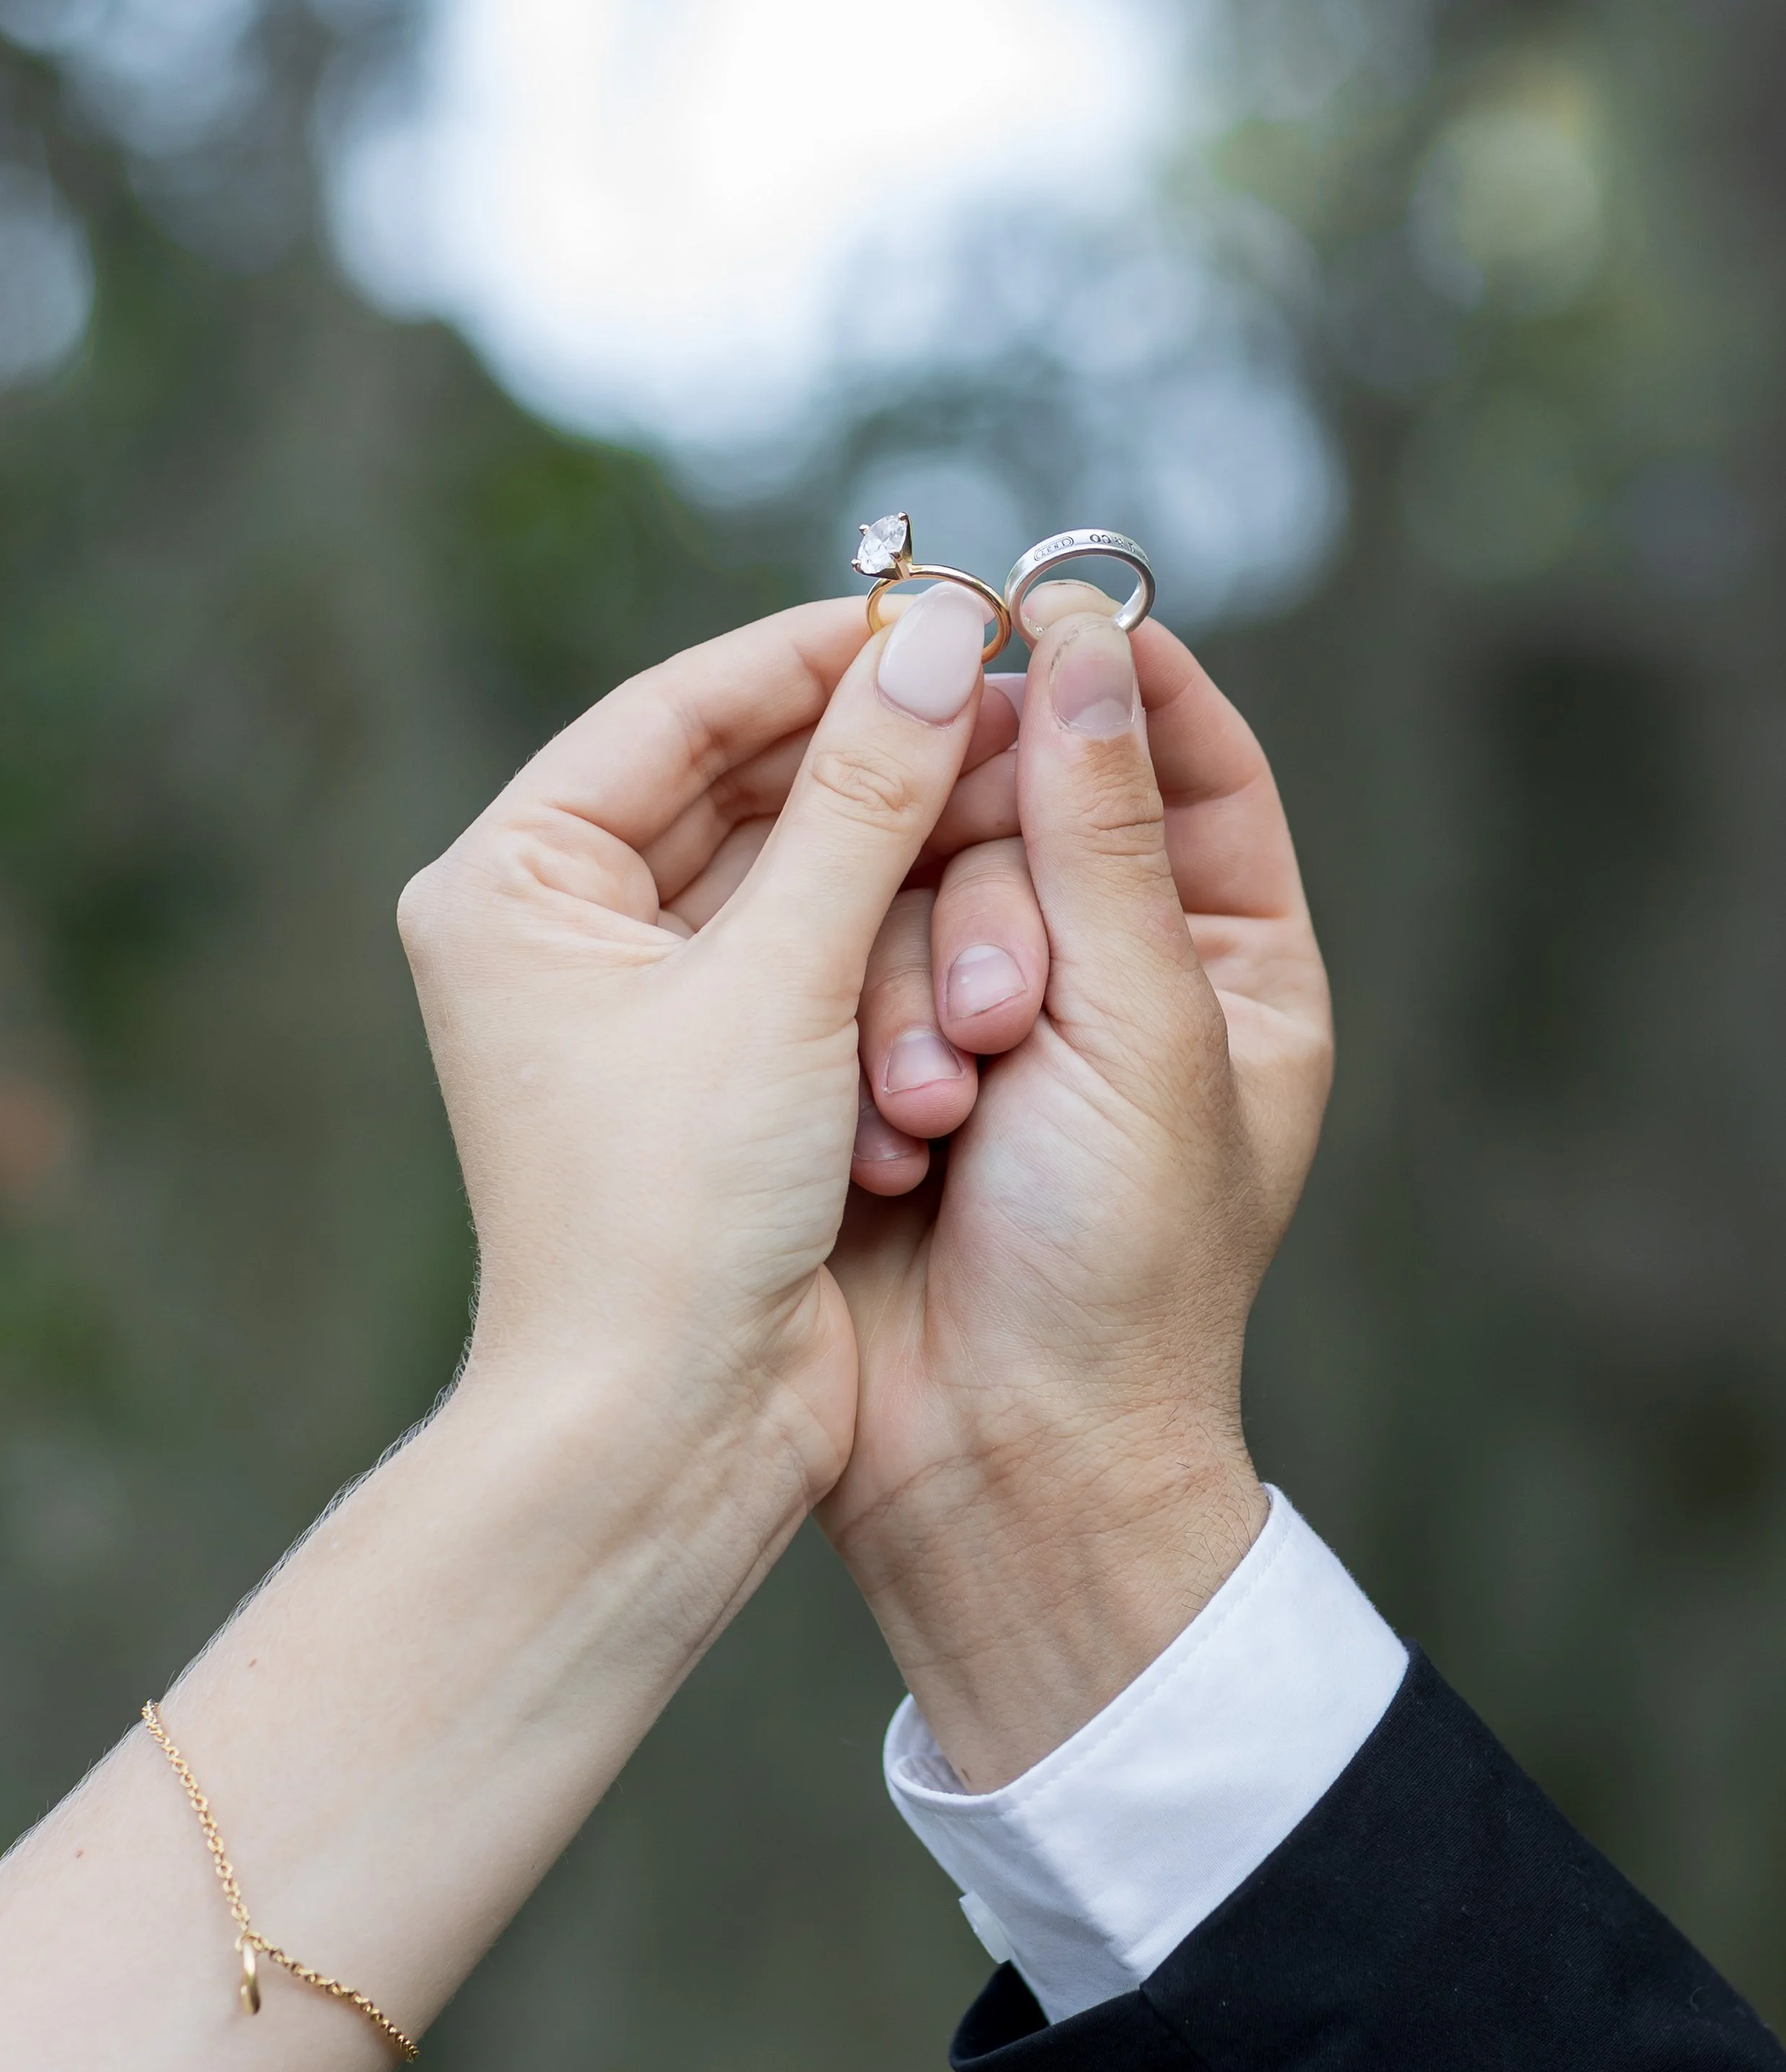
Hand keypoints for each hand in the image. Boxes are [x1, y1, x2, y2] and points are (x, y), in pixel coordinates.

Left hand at [399, 583, 1000, 1620]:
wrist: (666, 1433)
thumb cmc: (674, 1213)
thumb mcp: (780, 982)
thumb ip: (864, 802)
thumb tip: (939, 641)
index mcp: (513, 882)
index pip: (677, 709)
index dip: (818, 654)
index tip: (948, 613)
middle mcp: (560, 929)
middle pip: (739, 782)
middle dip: (874, 755)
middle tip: (1008, 701)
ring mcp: (637, 1004)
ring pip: (792, 873)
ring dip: (892, 864)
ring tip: (1006, 811)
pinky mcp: (713, 1073)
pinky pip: (816, 963)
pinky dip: (886, 953)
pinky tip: (971, 924)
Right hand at [817, 588, 1333, 1789]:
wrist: (996, 1458)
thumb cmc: (1117, 1270)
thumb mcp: (1142, 1028)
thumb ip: (1101, 825)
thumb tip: (1091, 630)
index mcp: (1230, 963)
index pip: (1190, 763)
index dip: (1126, 680)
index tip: (1045, 613)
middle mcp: (1111, 975)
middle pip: (1028, 810)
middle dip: (994, 902)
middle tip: (993, 1018)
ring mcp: (985, 1019)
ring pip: (918, 883)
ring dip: (916, 989)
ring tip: (937, 1110)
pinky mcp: (874, 1063)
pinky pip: (841, 965)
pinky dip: (856, 1040)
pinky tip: (886, 1141)